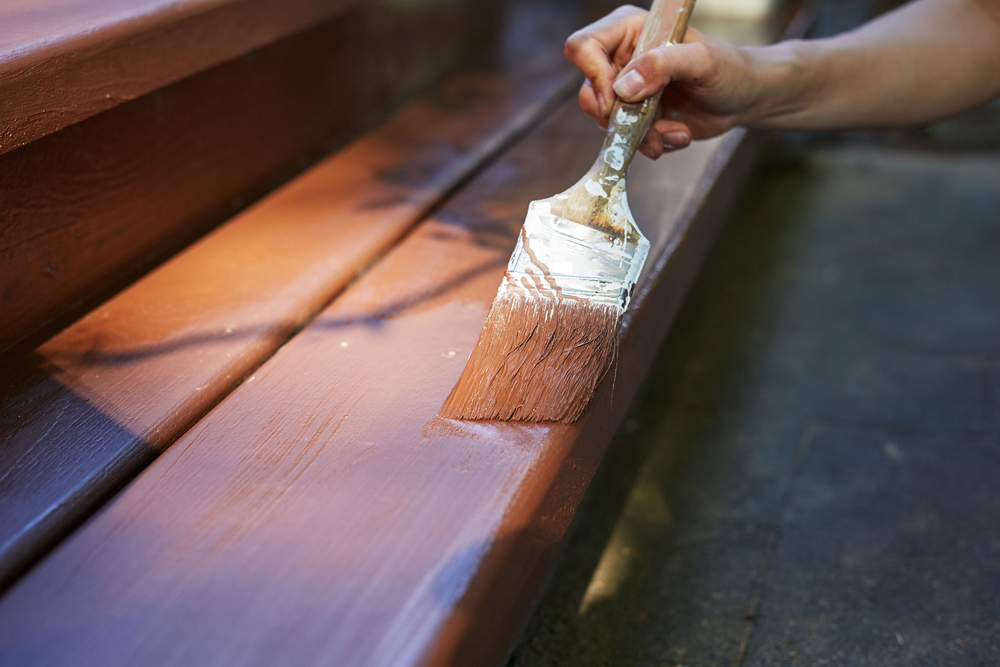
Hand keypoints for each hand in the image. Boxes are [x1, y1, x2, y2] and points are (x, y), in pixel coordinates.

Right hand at [565, 5, 759, 157]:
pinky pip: (626, 139)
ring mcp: (627, 91)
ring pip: (606, 122)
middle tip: (645, 124)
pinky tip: (677, 134)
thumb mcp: (701, 61)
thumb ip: (662, 65)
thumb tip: (624, 87)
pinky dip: (651, 144)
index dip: (593, 74)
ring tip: (674, 131)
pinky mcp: (635, 118)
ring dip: (640, 135)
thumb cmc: (729, 69)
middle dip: (618, 116)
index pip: (584, 46)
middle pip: (587, 92)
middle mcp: (621, 59)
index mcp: (629, 31)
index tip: (616, 97)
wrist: (744, 99)